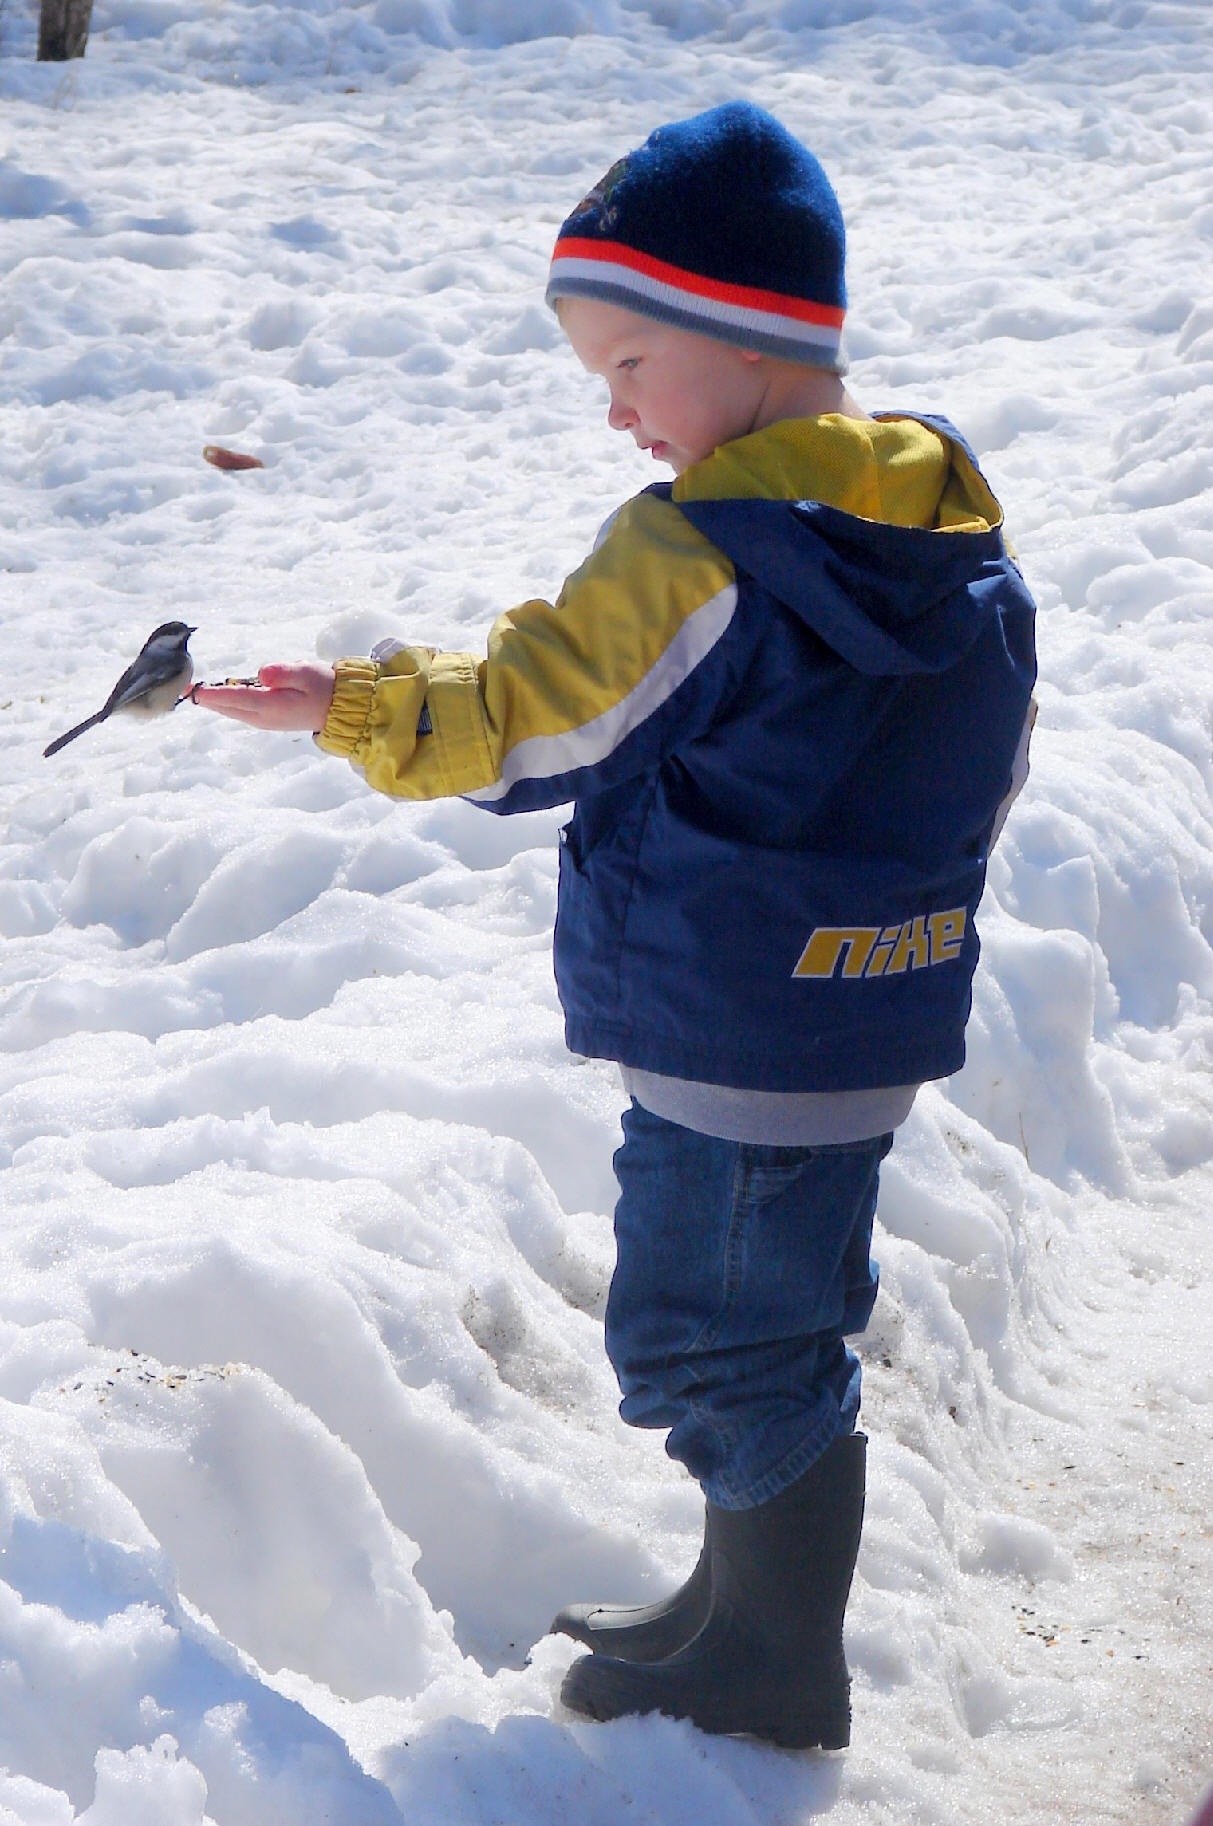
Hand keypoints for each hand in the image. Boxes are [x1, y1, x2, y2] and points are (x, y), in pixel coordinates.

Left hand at [191, 663, 336, 731]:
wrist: (340, 709)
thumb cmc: (325, 687)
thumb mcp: (307, 673)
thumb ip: (283, 672)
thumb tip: (260, 673)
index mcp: (272, 706)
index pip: (235, 698)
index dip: (212, 693)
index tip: (192, 689)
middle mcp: (264, 718)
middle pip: (227, 707)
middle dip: (206, 698)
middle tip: (183, 688)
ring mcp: (265, 721)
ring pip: (232, 711)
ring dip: (214, 701)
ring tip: (195, 691)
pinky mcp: (268, 719)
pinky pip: (240, 711)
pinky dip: (227, 703)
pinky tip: (219, 696)